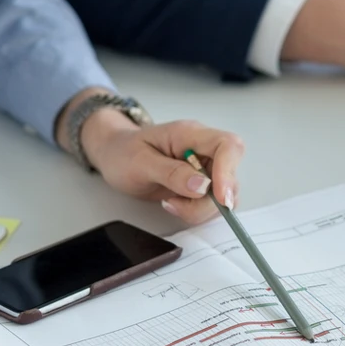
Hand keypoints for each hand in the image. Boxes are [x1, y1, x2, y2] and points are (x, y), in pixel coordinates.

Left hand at [73, 109, 245, 225]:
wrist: (114, 154)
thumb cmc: (123, 152)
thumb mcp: (140, 162)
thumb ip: (172, 173)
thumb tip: (203, 185)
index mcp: (191, 134)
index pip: (227, 146)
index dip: (229, 173)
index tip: (220, 199)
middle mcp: (203, 149)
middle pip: (230, 175)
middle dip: (209, 200)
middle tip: (175, 204)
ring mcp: (205, 167)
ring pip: (224, 195)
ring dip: (200, 208)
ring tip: (169, 203)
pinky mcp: (202, 184)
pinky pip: (213, 203)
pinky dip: (196, 211)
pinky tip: (175, 203)